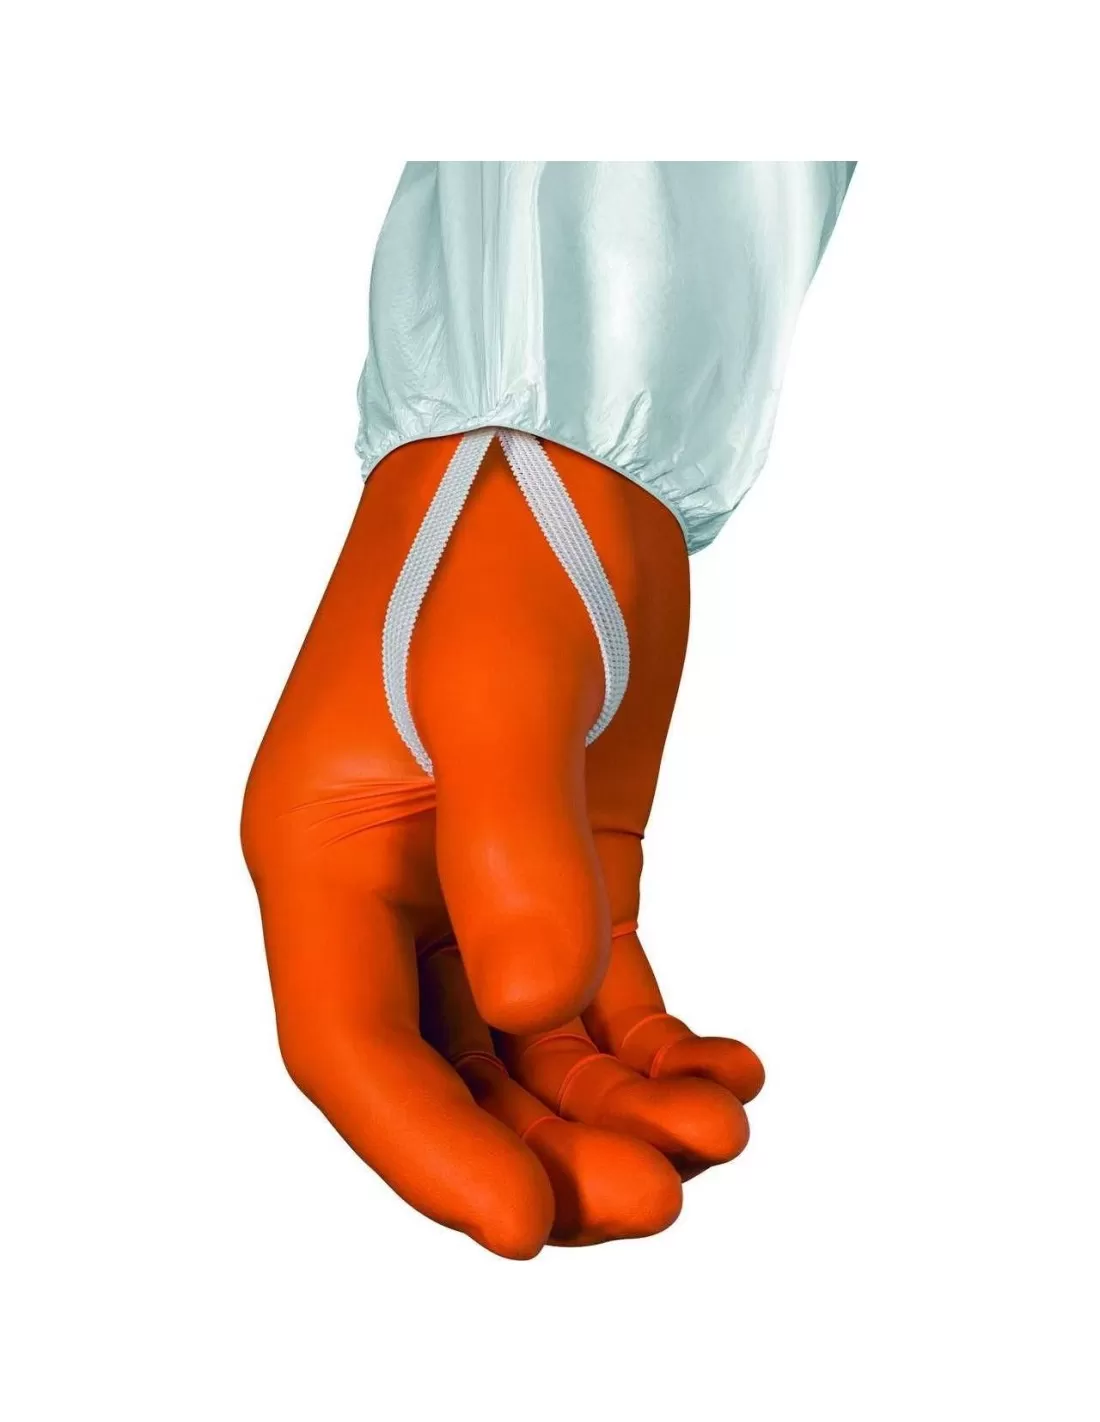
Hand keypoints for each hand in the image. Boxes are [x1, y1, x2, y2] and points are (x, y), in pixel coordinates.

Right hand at [242, 432, 762, 1255]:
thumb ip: (509, 847)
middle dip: (543, 1154)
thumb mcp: (498, 688)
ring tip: (718, 1132)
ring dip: (611, 1113)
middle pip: (442, 1074)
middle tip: (663, 1197)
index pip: (347, 1044)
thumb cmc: (498, 546)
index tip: (529, 1225)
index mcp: (322, 852)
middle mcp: (383, 889)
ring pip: (523, 1052)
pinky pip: (590, 997)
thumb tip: (534, 1009)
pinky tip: (725, 1068)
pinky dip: (652, 1049)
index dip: (427, 1153)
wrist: (562, 466)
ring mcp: (470, 885)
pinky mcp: (554, 868)